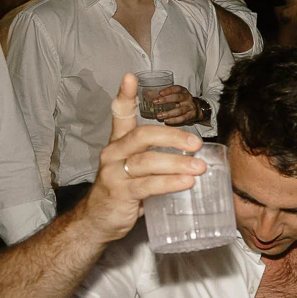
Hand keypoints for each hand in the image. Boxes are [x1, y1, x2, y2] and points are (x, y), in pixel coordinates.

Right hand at [82, 74, 206, 243]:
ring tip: (199, 167)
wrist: (97, 220)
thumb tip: (194, 150)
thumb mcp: (135, 168)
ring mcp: (114, 173)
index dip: (124, 96)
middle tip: (197, 142)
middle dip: (172, 136)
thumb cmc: (123, 190)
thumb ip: (154, 155)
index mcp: (118, 143)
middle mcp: (113, 153)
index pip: (119, 114)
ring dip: (177, 163)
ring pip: (147, 161)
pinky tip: (186, 183)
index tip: (131, 77)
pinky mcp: (119, 193)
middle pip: (142, 136)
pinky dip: (169, 183)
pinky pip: (147, 185)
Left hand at [152, 85, 200, 125]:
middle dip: (166, 100)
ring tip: (159, 115)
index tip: (160, 93)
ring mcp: (190, 107)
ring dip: (168, 113)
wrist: (197, 109)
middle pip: (177, 98)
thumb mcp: (177, 95)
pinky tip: (166, 121)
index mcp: (183, 91)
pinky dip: (174, 120)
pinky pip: (182, 118)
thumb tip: (149, 95)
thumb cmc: (183, 101)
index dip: (168, 90)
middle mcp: (187, 98)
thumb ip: (167, 95)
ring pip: (179, 110)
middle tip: (155, 102)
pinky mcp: (191, 116)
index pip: (176, 88)